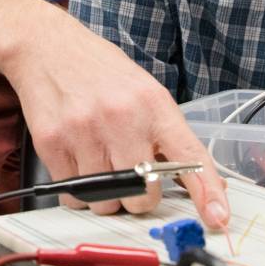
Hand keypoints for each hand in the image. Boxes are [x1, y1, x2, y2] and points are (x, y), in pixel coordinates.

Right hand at [8, 18, 228, 228]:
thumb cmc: (99, 71)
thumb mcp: (144, 91)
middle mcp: (121, 118)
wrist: (46, 48)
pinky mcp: (52, 144)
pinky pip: (73, 195)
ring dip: (107, 194)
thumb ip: (165, 133)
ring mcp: (84, 132)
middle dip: (141, 195)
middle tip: (130, 171)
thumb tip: (188, 178)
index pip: (190, 156)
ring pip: (107, 201)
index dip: (207, 192)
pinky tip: (79, 161)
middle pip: (144, 195)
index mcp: (153, 104)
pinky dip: (79, 190)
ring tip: (101, 162)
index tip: (218, 218)